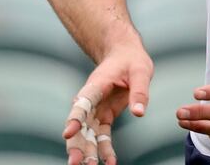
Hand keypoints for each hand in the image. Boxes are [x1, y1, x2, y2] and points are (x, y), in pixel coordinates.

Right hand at [64, 43, 153, 164]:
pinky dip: (104, 149)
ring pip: (88, 133)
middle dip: (76, 143)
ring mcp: (96, 109)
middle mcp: (91, 99)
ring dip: (87, 151)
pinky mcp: (104, 116)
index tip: (68, 133)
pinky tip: (109, 163)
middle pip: (80, 124)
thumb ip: (139, 92)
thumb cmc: (131, 61)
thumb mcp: (141, 71)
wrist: (125, 55)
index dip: (75, 118)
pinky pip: (102, 136)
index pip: (82, 103)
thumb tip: (139, 113)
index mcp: (96, 85)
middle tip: (74, 162)